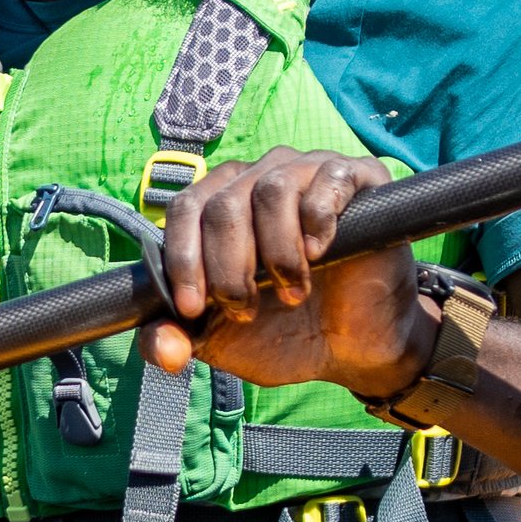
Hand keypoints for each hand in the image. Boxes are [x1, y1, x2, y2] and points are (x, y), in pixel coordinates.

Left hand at [144, 149, 435, 406]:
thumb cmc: (285, 331)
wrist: (354, 347)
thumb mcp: (220, 341)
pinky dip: (318, 220)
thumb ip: (178, 340)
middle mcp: (261, 178)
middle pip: (225, 204)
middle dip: (229, 267)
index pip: (186, 209)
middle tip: (248, 307)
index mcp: (221, 206)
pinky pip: (328, 179)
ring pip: (272, 188)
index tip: (192, 308)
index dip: (182, 258)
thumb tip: (163, 349)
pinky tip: (321, 253)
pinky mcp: (357, 178)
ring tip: (293, 291)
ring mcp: (309, 173)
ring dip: (278, 252)